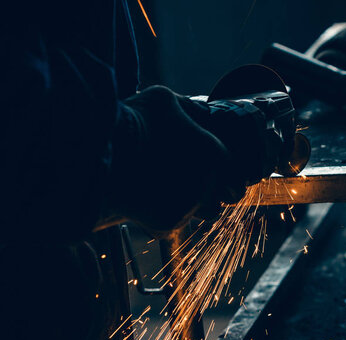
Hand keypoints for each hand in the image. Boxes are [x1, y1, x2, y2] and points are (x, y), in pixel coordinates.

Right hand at [122, 86, 243, 230]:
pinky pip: (170, 226)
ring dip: (194, 209)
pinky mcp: (165, 224)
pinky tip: (146, 201)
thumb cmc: (134, 121)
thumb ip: (188, 108)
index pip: (237, 180)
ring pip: (203, 216)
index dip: (230, 181)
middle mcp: (207, 185)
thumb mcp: (164, 100)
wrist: (103, 154)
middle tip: (196, 189)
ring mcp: (187, 207)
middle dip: (214, 197)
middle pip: (222, 202)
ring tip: (173, 195)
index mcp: (214, 154)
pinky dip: (161, 216)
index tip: (221, 181)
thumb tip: (200, 112)